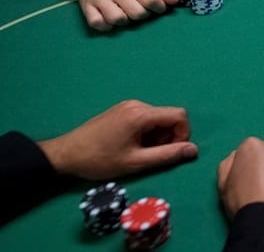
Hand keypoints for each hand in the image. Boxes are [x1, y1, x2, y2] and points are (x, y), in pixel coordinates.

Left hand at [37, 100, 196, 179]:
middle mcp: (137, 104)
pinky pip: (145, 118)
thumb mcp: (136, 162)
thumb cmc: (100, 160)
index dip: (183, 134)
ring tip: (139, 152)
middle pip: (168, 116)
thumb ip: (167, 155)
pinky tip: (131, 145)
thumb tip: (193, 150)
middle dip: (168, 136)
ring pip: (157, 118)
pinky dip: (146, 132)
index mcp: (141, 114)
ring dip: (157, 136)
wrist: (65, 155)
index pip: (179, 115)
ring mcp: (128, 106)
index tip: (171, 151)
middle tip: (152, 155)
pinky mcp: (121, 110)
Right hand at [57, 0, 177, 30]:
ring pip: (118, 19)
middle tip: (140, 9)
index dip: (159, 8)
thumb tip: (174, 2)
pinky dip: (106, 25)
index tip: (159, 8)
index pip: (150, 0)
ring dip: (125, 20)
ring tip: (125, 13)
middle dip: (143, 15)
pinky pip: (99, 24)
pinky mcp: (87, 8)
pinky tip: (110, 19)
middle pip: (136, 12)